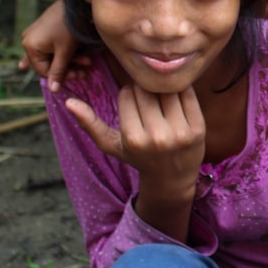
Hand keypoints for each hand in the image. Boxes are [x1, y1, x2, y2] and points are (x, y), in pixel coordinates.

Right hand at [18, 0, 87, 91]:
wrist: (76, 2)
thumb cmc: (70, 27)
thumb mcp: (66, 51)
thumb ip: (59, 71)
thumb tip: (53, 91)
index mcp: (30, 46)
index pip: (44, 71)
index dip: (62, 76)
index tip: (79, 75)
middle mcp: (27, 40)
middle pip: (48, 63)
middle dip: (69, 67)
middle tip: (86, 71)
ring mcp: (34, 34)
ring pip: (52, 55)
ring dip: (70, 60)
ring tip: (87, 61)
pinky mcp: (42, 30)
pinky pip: (47, 47)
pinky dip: (52, 55)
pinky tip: (21, 66)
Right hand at [66, 85, 205, 194]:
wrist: (172, 178)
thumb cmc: (137, 157)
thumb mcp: (111, 145)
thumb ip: (89, 124)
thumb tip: (68, 102)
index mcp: (133, 138)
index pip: (127, 94)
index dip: (128, 94)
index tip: (132, 103)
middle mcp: (157, 136)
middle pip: (147, 90)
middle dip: (145, 89)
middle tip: (148, 97)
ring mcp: (180, 132)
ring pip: (167, 89)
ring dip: (163, 88)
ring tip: (161, 97)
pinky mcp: (199, 128)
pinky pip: (188, 94)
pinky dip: (181, 91)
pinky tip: (176, 99)